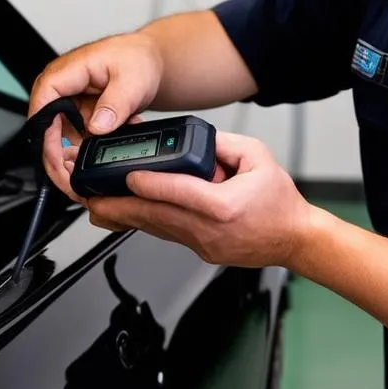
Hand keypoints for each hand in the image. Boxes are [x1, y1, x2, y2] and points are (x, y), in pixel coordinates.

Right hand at [28, 33, 163, 200]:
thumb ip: (115, 104)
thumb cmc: (137, 59)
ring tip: (94, 166)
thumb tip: (97, 127)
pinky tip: (104, 151)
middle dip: (57, 157)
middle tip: (71, 180)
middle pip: (46, 128)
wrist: (149, 59)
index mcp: (67, 72)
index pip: (42, 105)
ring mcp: (69, 101)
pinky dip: (89, 148)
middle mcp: (62, 87)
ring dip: (76, 155)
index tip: (56, 158)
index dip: (44, 135)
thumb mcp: (132, 80)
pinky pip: (76, 137)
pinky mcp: (78, 113)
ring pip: (59, 137)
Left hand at [85, 132, 312, 267]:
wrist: (295, 239)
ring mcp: (202, 244)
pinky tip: (126, 214)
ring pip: (155, 228)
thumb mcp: (258, 157)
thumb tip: (195, 138)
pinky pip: (166, 234)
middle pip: (156, 216)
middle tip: (92, 196)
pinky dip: (143, 222)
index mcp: (224, 206)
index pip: (180, 193)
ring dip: (124, 217)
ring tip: (97, 205)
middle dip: (120, 206)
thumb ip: (224, 143)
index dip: (151, 184)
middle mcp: (209, 229)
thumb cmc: (280, 203)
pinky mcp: (199, 250)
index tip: (129, 174)